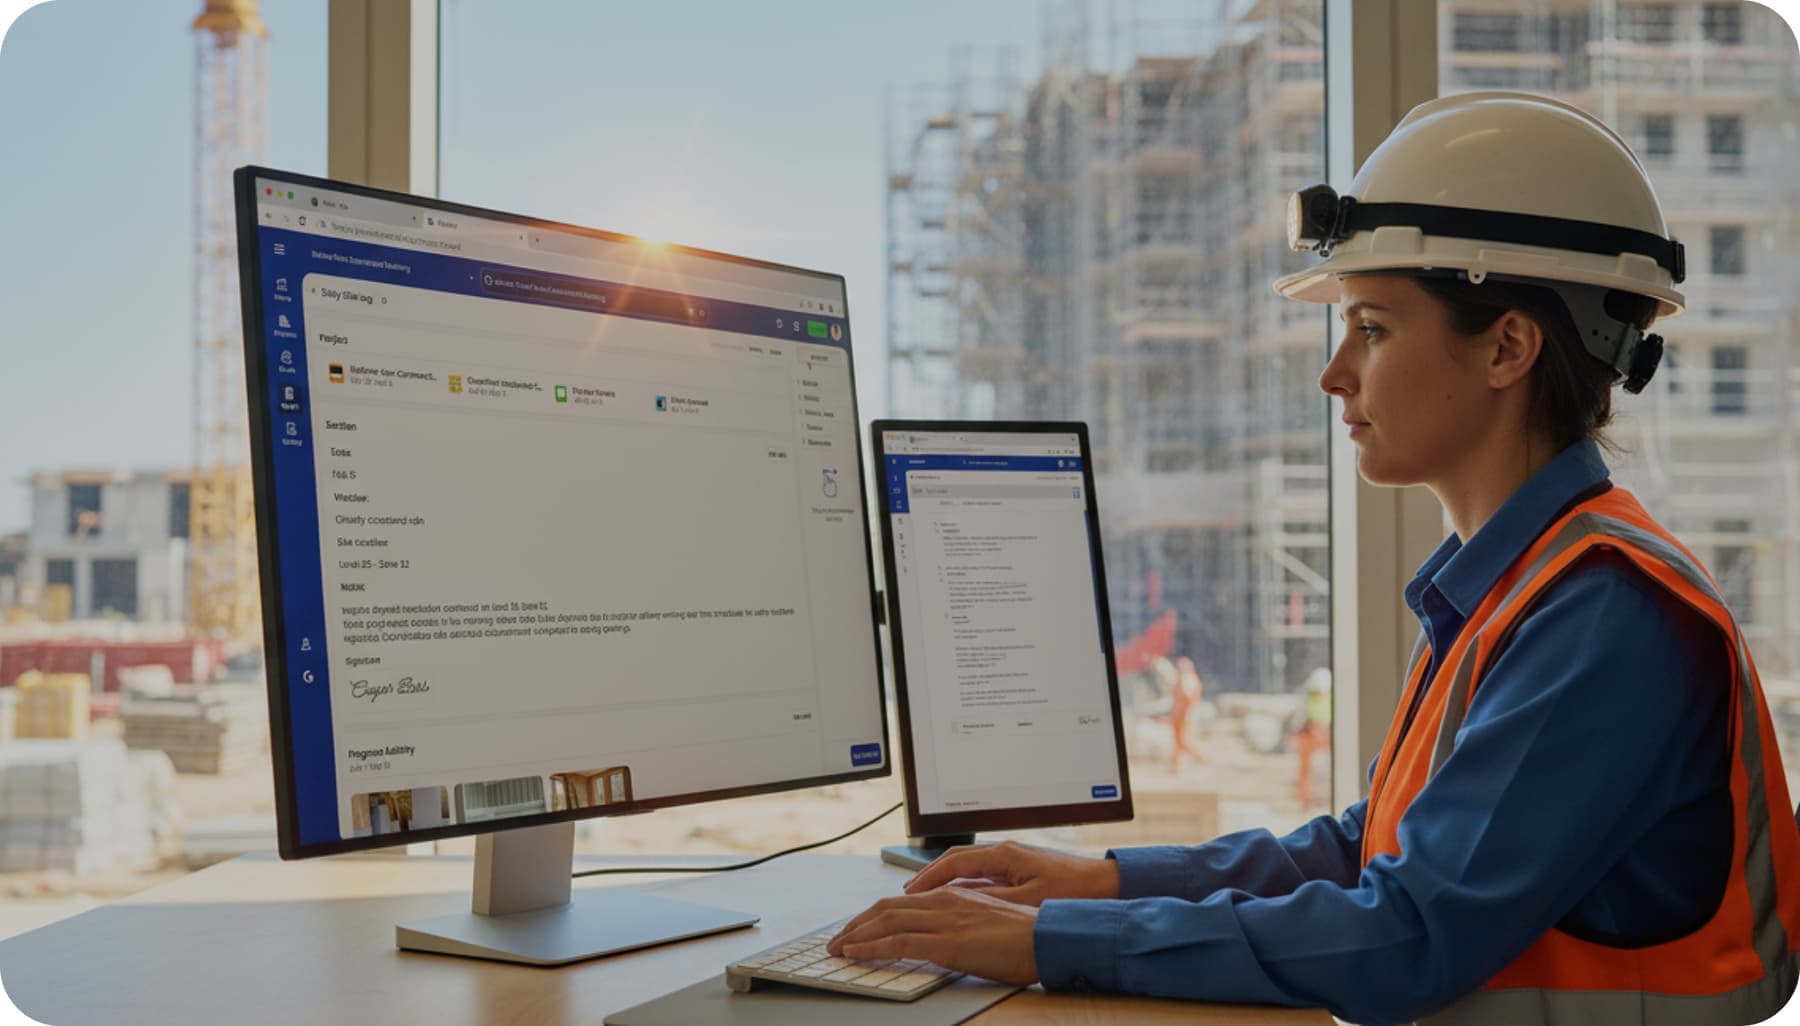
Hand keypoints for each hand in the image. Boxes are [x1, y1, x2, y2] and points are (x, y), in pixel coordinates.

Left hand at [826, 887, 1039, 984]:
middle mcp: (944, 901)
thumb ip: (961, 924)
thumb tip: (942, 937)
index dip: (873, 915)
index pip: (901, 902)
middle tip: (837, 939)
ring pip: (885, 921)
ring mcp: (944, 920)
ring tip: (836, 948)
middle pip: (886, 908)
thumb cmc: (1025, 937)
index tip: (856, 928)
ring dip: (855, 935)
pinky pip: (898, 942)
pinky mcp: (946, 941)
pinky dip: (870, 947)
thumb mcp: (987, 924)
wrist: (1048, 939)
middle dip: (856, 924)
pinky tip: (855, 953)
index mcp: (954, 896)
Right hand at [903, 840, 1119, 906]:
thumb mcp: (1028, 900)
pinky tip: (960, 895)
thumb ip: (992, 899)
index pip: (954, 862)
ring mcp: (1014, 857)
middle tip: (911, 890)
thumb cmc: (1074, 891)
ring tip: (928, 892)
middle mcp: (1006, 851)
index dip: (929, 876)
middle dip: (931, 873)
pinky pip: (983, 870)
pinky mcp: (1022, 866)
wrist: (1106, 885)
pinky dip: (965, 881)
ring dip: (947, 876)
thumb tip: (961, 900)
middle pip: (957, 857)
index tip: (911, 890)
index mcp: (1004, 854)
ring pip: (969, 863)